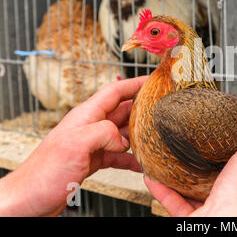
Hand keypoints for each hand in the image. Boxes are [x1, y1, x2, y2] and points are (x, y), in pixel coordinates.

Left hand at [0, 76, 146, 216]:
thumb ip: (103, 132)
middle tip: (162, 111)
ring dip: (140, 135)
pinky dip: (132, 158)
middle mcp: (91, 126)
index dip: (135, 84)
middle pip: (123, 111)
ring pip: (124, 133)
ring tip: (156, 137)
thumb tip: (123, 139)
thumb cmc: (44, 173)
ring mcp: (93, 144)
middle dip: (143, 109)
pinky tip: (142, 163)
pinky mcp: (94, 160)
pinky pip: (119, 155)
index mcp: (86, 116)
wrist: (30, 199)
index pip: (115, 91)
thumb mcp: (75, 144)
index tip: (153, 81)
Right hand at [145, 99, 236, 216]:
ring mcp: (218, 215)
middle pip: (227, 181)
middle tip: (201, 148)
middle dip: (212, 165)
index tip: (236, 139)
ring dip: (184, 176)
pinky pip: (176, 203)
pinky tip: (154, 176)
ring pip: (199, 193)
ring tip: (175, 157)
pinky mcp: (195, 222)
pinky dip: (164, 189)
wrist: (218, 232)